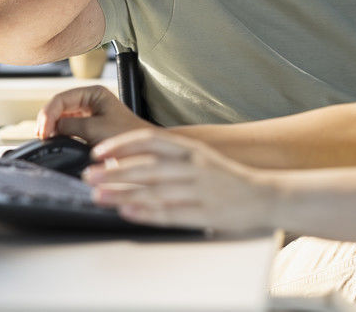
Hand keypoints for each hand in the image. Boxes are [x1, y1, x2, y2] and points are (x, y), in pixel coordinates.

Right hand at [35, 85, 151, 143]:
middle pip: (59, 107)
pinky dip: (58, 133)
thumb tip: (50, 129)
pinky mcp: (88, 128)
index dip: (48, 114)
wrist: (144, 153)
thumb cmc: (127, 137)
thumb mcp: (95, 129)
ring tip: (45, 139)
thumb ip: (70, 126)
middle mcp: (90, 100)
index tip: (44, 131)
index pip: (62, 99)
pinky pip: (67, 128)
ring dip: (51, 127)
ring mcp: (88, 114)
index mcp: (94, 93)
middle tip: (41, 136)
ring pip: (61, 117)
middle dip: (47, 120)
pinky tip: (54, 140)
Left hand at [83, 128, 276, 232]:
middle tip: (88, 176)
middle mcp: (195, 167)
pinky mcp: (206, 214)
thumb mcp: (200, 157)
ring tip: (99, 197)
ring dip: (123, 194)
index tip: (99, 152)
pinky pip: (171, 213)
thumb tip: (131, 158)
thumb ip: (170, 156)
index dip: (122, 145)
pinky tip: (128, 212)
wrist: (266, 195)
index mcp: (192, 149)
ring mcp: (201, 191)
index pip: (151, 140)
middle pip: (147, 166)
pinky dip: (147, 213)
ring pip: (155, 191)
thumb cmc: (227, 177)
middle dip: (114, 172)